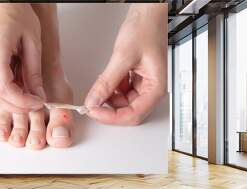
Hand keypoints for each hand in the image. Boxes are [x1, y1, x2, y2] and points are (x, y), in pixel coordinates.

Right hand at [0, 3, 45, 113]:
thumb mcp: (32, 41)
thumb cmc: (14, 14)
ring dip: (6, 104)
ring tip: (23, 98)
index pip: (4, 88)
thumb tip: (38, 94)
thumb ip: (34, 71)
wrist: (0, 5)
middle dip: (16, 106)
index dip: (21, 101)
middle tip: (33, 103)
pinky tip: (8, 94)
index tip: (36, 102)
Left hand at [84, 4, 166, 124]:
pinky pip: (121, 91)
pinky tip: (106, 80)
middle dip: (108, 108)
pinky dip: (110, 88)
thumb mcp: (123, 57)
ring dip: (108, 98)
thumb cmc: (146, 29)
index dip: (112, 117)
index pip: (133, 114)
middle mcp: (151, 88)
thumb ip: (107, 82)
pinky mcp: (135, 78)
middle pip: (127, 111)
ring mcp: (143, 84)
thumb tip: (94, 100)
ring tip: (98, 87)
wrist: (148, 14)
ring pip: (122, 102)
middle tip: (91, 103)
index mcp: (155, 87)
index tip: (94, 112)